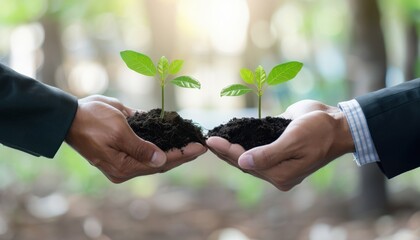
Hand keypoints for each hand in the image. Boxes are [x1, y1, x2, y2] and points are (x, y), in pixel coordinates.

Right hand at [65, 95, 206, 182]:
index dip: (182, 154)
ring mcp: (123, 160)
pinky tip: (174, 139)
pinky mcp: (121, 151)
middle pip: (160, 163)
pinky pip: (146, 150)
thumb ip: (140, 147)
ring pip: (155, 157)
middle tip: (202, 146)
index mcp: (123, 167)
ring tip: (192, 144)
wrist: (69, 115)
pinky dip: (160, 145)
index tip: (200, 147)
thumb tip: (162, 161)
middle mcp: (125, 167)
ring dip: (173, 151)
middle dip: (182, 154)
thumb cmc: (92, 120)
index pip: (160, 163)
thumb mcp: (118, 131)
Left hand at [207, 100, 354, 190]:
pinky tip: (232, 136)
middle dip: (225, 151)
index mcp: (281, 174)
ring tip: (214, 140)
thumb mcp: (294, 141)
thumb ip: (269, 154)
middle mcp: (278, 172)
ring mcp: (279, 162)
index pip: (246, 164)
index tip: (211, 140)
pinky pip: (257, 149)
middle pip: (244, 163)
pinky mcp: (279, 151)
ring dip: (231, 149)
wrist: (338, 124)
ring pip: (248, 157)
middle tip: (207, 139)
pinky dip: (243, 143)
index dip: (227, 151)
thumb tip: (243, 162)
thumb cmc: (319, 131)